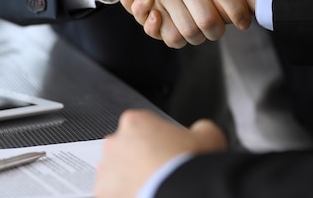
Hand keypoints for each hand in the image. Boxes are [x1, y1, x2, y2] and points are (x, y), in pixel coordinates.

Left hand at [94, 109, 226, 197]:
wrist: (181, 195)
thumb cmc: (190, 167)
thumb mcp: (209, 136)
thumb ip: (201, 128)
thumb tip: (201, 131)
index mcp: (135, 123)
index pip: (143, 126)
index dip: (158, 140)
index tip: (168, 151)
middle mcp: (115, 144)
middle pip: (126, 150)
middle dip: (140, 160)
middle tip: (162, 173)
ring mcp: (106, 172)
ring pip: (117, 175)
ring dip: (132, 181)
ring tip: (155, 190)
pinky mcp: (104, 195)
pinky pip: (114, 194)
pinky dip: (128, 196)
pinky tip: (146, 197)